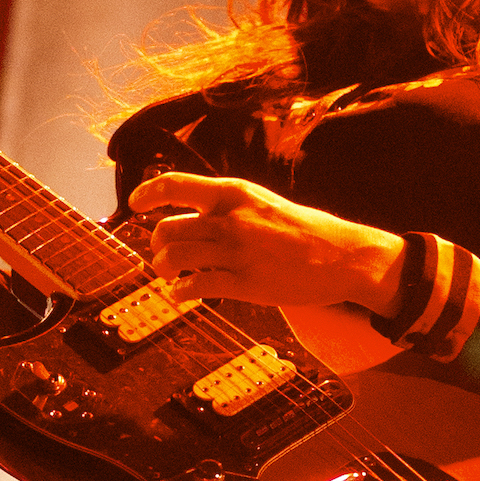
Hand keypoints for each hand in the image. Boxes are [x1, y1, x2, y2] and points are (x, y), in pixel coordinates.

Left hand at [127, 174, 408, 373]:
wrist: (344, 257)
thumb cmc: (304, 231)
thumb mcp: (263, 204)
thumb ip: (229, 208)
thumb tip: (195, 216)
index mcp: (234, 193)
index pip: (175, 185)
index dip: (148, 194)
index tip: (135, 204)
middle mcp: (230, 219)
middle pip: (167, 230)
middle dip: (157, 245)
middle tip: (163, 255)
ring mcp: (236, 252)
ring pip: (174, 259)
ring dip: (165, 269)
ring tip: (170, 276)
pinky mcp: (244, 284)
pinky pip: (195, 288)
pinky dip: (181, 293)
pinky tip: (183, 295)